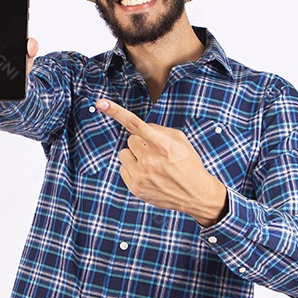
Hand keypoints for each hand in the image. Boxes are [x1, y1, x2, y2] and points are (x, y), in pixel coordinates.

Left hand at [95, 98, 228, 226]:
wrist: (195, 194)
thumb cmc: (188, 164)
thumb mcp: (180, 141)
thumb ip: (157, 130)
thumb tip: (137, 127)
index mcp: (162, 145)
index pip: (135, 124)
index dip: (116, 112)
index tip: (101, 103)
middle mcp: (150, 160)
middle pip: (130, 140)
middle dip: (140, 143)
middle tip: (155, 153)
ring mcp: (141, 175)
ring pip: (124, 154)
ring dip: (134, 156)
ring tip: (151, 165)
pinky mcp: (135, 188)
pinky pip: (123, 169)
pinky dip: (132, 169)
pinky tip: (148, 175)